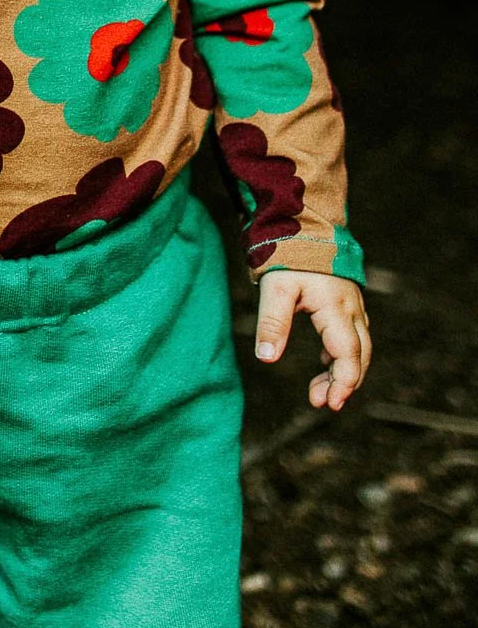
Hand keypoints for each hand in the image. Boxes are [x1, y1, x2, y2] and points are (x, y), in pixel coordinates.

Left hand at [254, 270, 370, 409]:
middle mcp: (351, 309)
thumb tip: (266, 359)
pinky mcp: (346, 301)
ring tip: (318, 390)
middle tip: (321, 402)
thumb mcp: (276, 289)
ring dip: (343, 370)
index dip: (343, 382)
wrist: (304, 223)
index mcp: (335, 309)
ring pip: (359, 346)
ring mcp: (352, 304)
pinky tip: (325, 363)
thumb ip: (272, 323)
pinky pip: (353, 335)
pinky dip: (342, 354)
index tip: (329, 404)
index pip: (348, 355)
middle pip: (359, 355)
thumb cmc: (289, 256)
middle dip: (344, 383)